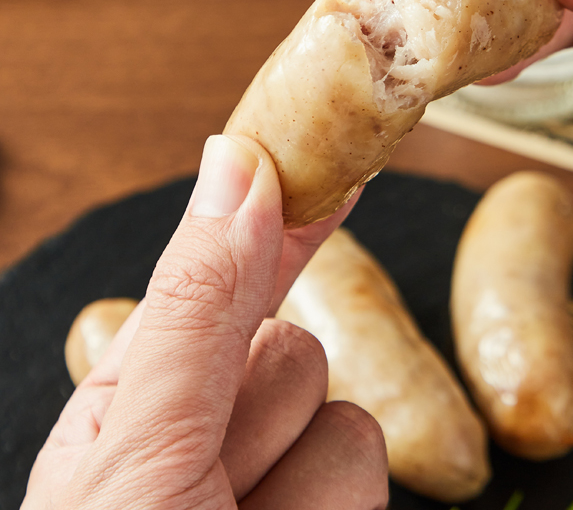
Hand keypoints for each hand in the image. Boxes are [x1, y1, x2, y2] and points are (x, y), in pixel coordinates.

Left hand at [23, 135, 388, 509]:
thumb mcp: (140, 449)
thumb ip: (198, 309)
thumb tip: (233, 166)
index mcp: (138, 404)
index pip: (220, 282)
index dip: (268, 218)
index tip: (314, 157)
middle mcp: (214, 436)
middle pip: (298, 351)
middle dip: (268, 414)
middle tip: (216, 490)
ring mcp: (278, 478)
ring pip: (344, 420)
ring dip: (299, 482)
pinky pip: (371, 471)